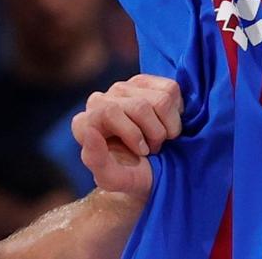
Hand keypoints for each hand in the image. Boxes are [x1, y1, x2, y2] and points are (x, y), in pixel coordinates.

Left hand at [71, 75, 182, 198]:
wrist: (149, 174)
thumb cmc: (130, 177)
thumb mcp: (112, 179)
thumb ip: (96, 161)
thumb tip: (91, 130)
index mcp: (84, 124)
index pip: (109, 112)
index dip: (132, 133)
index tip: (142, 152)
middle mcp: (100, 101)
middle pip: (140, 106)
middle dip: (154, 134)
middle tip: (152, 149)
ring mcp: (123, 88)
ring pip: (161, 99)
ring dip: (167, 127)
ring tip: (158, 138)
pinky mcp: (146, 82)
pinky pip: (171, 90)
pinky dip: (177, 113)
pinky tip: (165, 123)